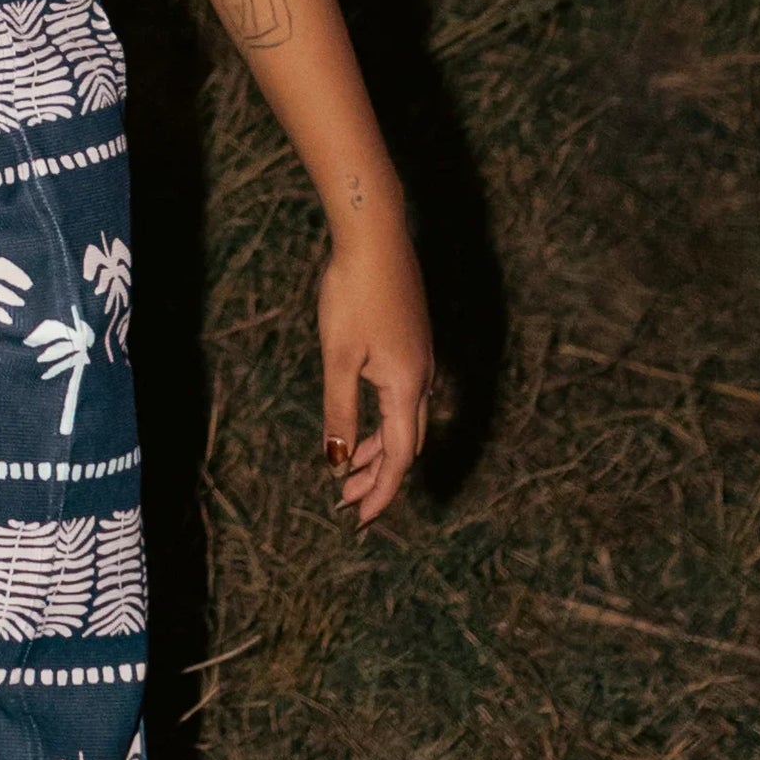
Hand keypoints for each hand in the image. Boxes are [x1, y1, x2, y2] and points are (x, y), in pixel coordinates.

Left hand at [320, 217, 434, 523]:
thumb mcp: (338, 358)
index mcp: (407, 387)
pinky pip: (403, 399)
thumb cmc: (352, 296)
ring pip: (404, 422)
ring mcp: (420, 360)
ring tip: (347, 472)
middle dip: (378, 477)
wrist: (376, 239)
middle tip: (348, 503)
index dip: (380, 492)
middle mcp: (423, 379)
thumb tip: (337, 460)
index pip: (397, 458)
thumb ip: (339, 411)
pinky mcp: (412, 344)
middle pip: (405, 445)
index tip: (359, 520)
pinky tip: (360, 423)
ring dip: (377, 450)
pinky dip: (382, 422)